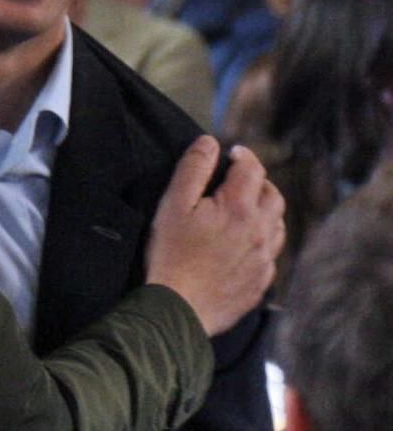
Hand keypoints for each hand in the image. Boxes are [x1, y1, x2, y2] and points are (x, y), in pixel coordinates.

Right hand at [145, 136, 284, 336]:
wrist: (180, 308)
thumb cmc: (171, 253)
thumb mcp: (173, 203)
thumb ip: (193, 168)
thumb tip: (209, 142)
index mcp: (239, 208)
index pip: (252, 169)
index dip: (243, 155)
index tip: (231, 153)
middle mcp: (260, 232)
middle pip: (273, 195)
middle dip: (258, 180)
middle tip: (238, 178)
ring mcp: (265, 260)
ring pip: (278, 224)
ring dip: (265, 209)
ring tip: (244, 208)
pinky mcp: (261, 282)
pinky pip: (272, 253)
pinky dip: (263, 238)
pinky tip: (243, 242)